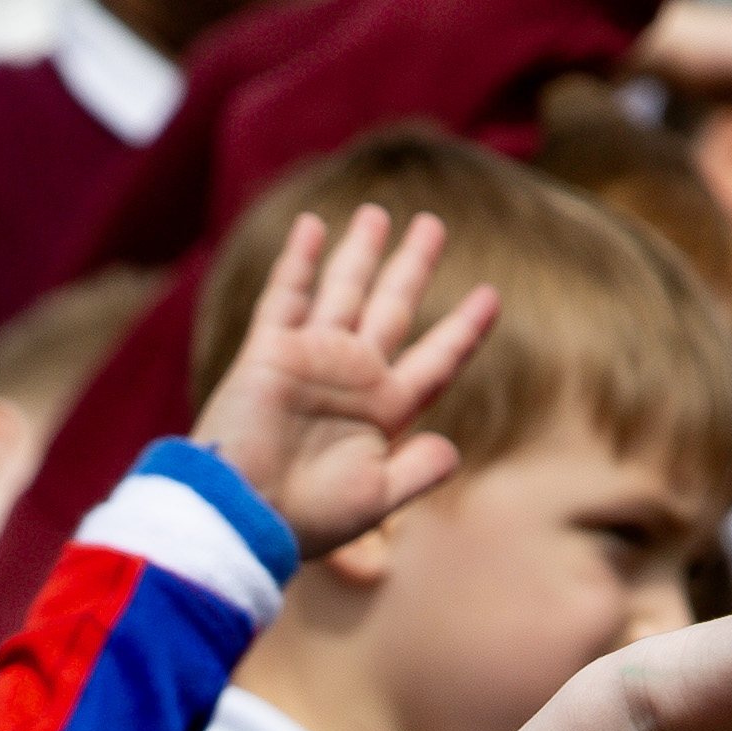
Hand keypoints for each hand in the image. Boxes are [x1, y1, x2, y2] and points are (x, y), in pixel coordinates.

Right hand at [190, 204, 498, 562]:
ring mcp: (311, 360)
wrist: (239, 515)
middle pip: (392, 308)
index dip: (465, 329)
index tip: (491, 296)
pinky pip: (288, 295)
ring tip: (377, 213)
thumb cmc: (309, 517)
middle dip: (413, 266)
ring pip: (343, 290)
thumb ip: (419, 471)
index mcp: (384, 410)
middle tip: (433, 225)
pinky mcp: (270, 351)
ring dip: (360, 251)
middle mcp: (352, 377)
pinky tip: (313, 225)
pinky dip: (300, 260)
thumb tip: (453, 450)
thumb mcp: (377, 499)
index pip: (436, 359)